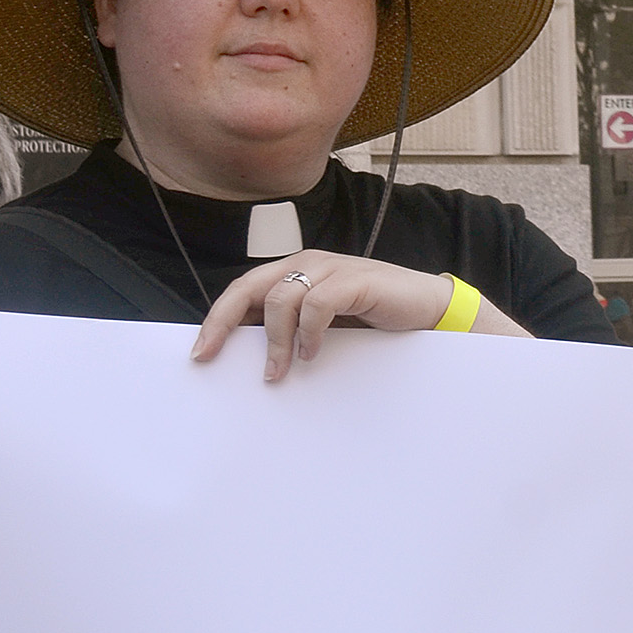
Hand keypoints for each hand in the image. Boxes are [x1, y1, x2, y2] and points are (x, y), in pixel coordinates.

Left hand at [190, 252, 504, 381]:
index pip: (244, 289)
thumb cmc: (378, 318)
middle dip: (224, 322)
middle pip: (249, 287)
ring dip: (276, 340)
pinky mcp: (355, 280)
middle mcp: (308, 263)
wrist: (430, 308)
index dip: (218, 318)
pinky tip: (314, 352)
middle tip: (212, 354)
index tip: (202, 352)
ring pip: (281, 299)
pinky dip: (309, 332)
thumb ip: (294, 328)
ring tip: (281, 369)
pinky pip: (317, 304)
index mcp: (297, 271)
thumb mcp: (327, 324)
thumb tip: (254, 355)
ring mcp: (332, 268)